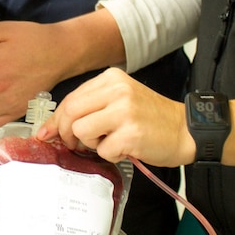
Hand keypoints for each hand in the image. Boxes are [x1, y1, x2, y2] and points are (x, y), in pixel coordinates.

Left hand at [36, 67, 193, 166]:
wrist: (187, 130)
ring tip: (110, 142)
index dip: (56, 119)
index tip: (47, 132)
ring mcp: (124, 111)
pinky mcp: (131, 133)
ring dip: (90, 144)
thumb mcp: (121, 100)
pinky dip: (110, 155)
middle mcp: (117, 90)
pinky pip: (103, 150)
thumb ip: (90, 107)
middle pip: (70, 112)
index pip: (71, 98)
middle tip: (74, 144)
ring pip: (81, 131)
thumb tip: (52, 127)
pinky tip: (125, 148)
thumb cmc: (151, 119)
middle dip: (66, 133)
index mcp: (111, 78)